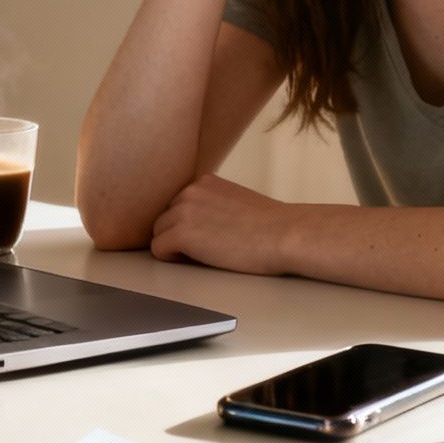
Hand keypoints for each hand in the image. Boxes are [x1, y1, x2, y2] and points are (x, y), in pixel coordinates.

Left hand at [148, 174, 292, 274]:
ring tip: (204, 255)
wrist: (284, 235)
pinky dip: (172, 259)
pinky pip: (159, 250)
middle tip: (206, 249)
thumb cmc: (270, 227)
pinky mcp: (181, 234)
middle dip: (178, 234)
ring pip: (159, 233)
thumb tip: (198, 223)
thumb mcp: (236, 202)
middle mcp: (190, 190)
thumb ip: (213, 204)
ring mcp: (183, 211)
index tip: (206, 236)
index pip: (178, 204)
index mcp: (204, 181)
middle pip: (165, 218)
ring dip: (175, 246)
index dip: (188, 224)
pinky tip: (198, 261)